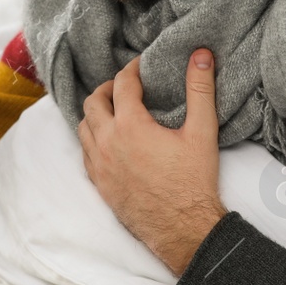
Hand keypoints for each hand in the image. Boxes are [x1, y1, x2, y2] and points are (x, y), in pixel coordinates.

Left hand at [79, 48, 225, 275]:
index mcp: (130, 125)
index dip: (131, 70)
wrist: (183, 229)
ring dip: (96, 114)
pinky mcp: (99, 185)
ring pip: (84, 128)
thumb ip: (200, 89)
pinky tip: (108, 141)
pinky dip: (92, 140)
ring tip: (114, 111)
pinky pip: (84, 154)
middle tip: (124, 87)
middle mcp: (107, 143)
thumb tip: (201, 55)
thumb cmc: (193, 181)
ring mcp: (99, 166)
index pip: (122, 84)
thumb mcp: (202, 131)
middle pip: (93, 102)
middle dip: (107, 89)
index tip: (140, 67)